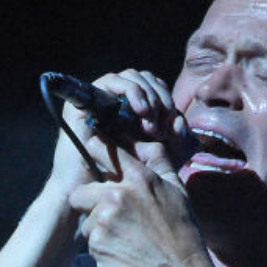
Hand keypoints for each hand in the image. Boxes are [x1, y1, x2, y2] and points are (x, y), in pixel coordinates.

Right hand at [44, 69, 186, 195]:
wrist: (93, 190)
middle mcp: (117, 98)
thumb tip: (180, 121)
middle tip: (163, 128)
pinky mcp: (86, 98)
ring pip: (133, 76)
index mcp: (134, 107)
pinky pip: (112, 80)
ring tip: (151, 125)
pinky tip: (142, 111)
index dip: (168, 101)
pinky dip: (132, 92)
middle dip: (161, 100)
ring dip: (148, 96)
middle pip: (147, 79)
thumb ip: (177, 140)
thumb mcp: (162, 156)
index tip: (173, 128)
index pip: (156, 87)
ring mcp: (101, 96)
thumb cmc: (125, 177)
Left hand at [67, 144, 220, 266]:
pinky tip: (123, 254)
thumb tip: (146, 143)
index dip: (95, 150)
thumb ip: (160, 163)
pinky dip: (103, 248)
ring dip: (99, 230)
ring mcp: (105, 219)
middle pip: (81, 191)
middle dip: (89, 204)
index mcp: (140, 178)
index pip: (105, 151)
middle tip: (111, 219)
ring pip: (85, 220)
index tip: (90, 149)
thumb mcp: (179, 193)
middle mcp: (118, 195)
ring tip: (125, 241)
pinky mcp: (97, 243)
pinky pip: (90, 242)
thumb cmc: (183, 236)